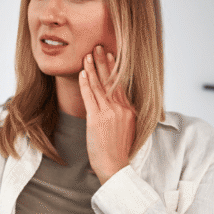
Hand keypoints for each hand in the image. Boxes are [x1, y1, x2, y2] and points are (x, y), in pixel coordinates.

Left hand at [78, 45, 135, 183]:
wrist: (115, 167)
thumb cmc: (119, 152)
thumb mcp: (127, 130)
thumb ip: (123, 116)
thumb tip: (118, 107)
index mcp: (130, 111)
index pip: (121, 85)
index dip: (114, 69)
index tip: (111, 56)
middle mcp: (121, 109)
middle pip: (112, 80)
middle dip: (104, 62)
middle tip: (99, 47)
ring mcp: (109, 113)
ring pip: (100, 85)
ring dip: (93, 68)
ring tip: (88, 55)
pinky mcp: (97, 119)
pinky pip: (90, 96)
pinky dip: (86, 83)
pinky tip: (82, 73)